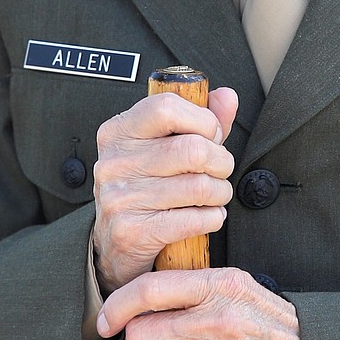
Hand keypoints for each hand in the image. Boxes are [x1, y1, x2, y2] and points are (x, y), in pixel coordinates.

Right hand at [92, 87, 238, 292]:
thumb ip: (198, 119)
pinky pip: (194, 219)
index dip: (203, 121)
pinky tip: (206, 216)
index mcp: (119, 131)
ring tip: (214, 195)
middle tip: (219, 170)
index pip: (167, 108)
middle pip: (193, 150)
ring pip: (200, 186)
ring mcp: (121, 197)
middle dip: (221, 162)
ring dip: (220, 193)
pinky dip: (213, 218)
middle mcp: (115, 162)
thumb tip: (226, 97)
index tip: (211, 136)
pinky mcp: (133, 231)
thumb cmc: (144, 187)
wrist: (113, 242)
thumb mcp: (164, 146)